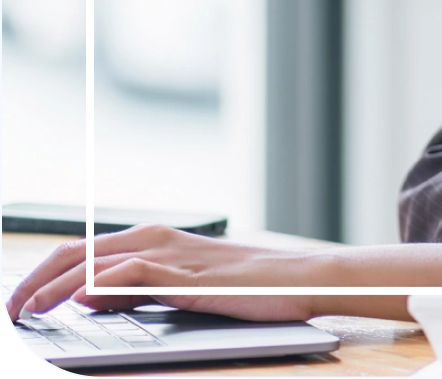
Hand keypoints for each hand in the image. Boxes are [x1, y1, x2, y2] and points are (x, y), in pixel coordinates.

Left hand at [5, 225, 332, 322]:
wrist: (304, 277)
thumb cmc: (251, 286)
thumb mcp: (186, 287)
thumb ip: (142, 289)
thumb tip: (92, 299)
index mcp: (157, 240)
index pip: (83, 250)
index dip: (43, 274)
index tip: (18, 300)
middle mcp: (161, 240)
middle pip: (80, 251)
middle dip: (36, 278)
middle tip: (9, 309)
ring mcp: (176, 257)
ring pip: (100, 261)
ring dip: (55, 286)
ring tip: (25, 309)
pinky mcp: (193, 279)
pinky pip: (140, 275)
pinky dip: (106, 282)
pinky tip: (82, 297)